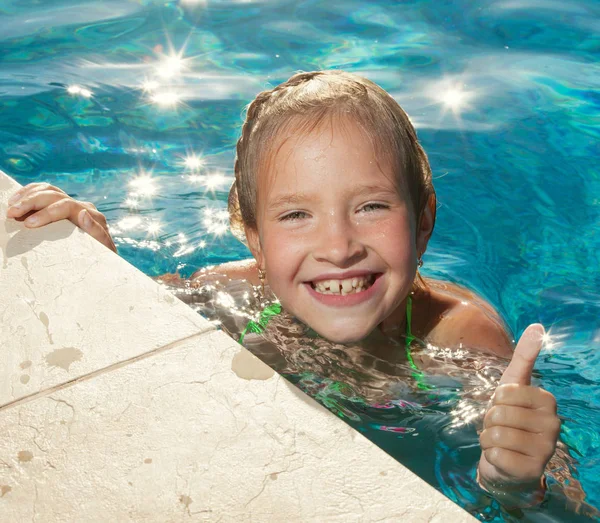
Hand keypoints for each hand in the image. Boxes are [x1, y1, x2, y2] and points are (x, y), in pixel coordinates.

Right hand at [6, 183, 116, 252]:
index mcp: (94, 216)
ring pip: (48, 190)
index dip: (46, 213)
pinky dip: (30, 193)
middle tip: (12, 213)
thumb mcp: (102, 250)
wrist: (103, 260)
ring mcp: (73, 205)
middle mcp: (83, 207)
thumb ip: (97, 233)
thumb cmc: (102, 258)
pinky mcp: (64, 206)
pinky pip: (45, 191)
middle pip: (54, 195)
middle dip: (31, 202)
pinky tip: (16, 199)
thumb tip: (83, 214)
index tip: (29, 224)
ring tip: (11, 207)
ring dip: (27, 196)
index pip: (67, 206)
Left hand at [478, 324, 559, 504]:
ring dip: (488, 438)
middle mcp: (553, 425)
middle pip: (498, 413)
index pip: (504, 392)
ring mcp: (545, 450)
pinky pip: (495, 454)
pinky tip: (502, 457)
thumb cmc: (510, 418)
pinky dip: (490, 455)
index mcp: (548, 401)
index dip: (495, 401)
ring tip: (500, 442)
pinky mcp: (531, 471)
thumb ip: (524, 356)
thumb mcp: (514, 385)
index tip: (505, 408)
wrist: (508, 460)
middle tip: (501, 427)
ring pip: (495, 434)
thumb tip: (537, 325)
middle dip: (490, 421)